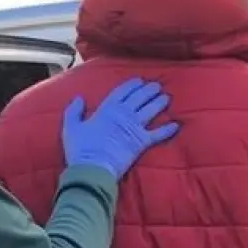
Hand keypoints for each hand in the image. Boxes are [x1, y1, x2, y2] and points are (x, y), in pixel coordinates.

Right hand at [63, 78, 179, 179]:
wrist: (92, 167)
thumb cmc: (80, 148)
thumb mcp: (71, 127)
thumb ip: (74, 111)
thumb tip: (78, 98)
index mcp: (107, 109)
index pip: (122, 92)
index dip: (132, 85)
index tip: (139, 80)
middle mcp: (123, 115)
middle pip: (140, 98)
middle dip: (149, 90)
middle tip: (157, 86)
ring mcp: (134, 128)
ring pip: (151, 111)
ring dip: (159, 103)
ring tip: (167, 98)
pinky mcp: (142, 142)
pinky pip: (158, 134)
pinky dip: (167, 130)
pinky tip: (176, 125)